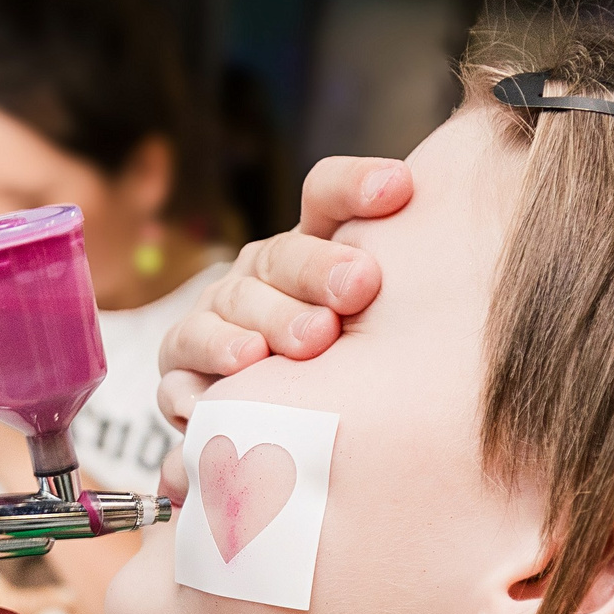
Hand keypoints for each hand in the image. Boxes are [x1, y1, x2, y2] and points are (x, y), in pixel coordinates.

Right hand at [154, 155, 410, 431]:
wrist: (279, 427)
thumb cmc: (346, 370)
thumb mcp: (378, 326)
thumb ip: (404, 286)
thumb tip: (431, 218)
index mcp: (310, 248)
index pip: (326, 197)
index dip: (357, 187)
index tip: (399, 188)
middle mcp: (258, 273)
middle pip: (281, 256)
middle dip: (318, 271)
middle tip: (359, 287)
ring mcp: (216, 317)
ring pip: (231, 307)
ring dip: (264, 322)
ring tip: (292, 344)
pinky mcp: (182, 370)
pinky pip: (181, 368)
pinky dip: (199, 378)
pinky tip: (223, 389)